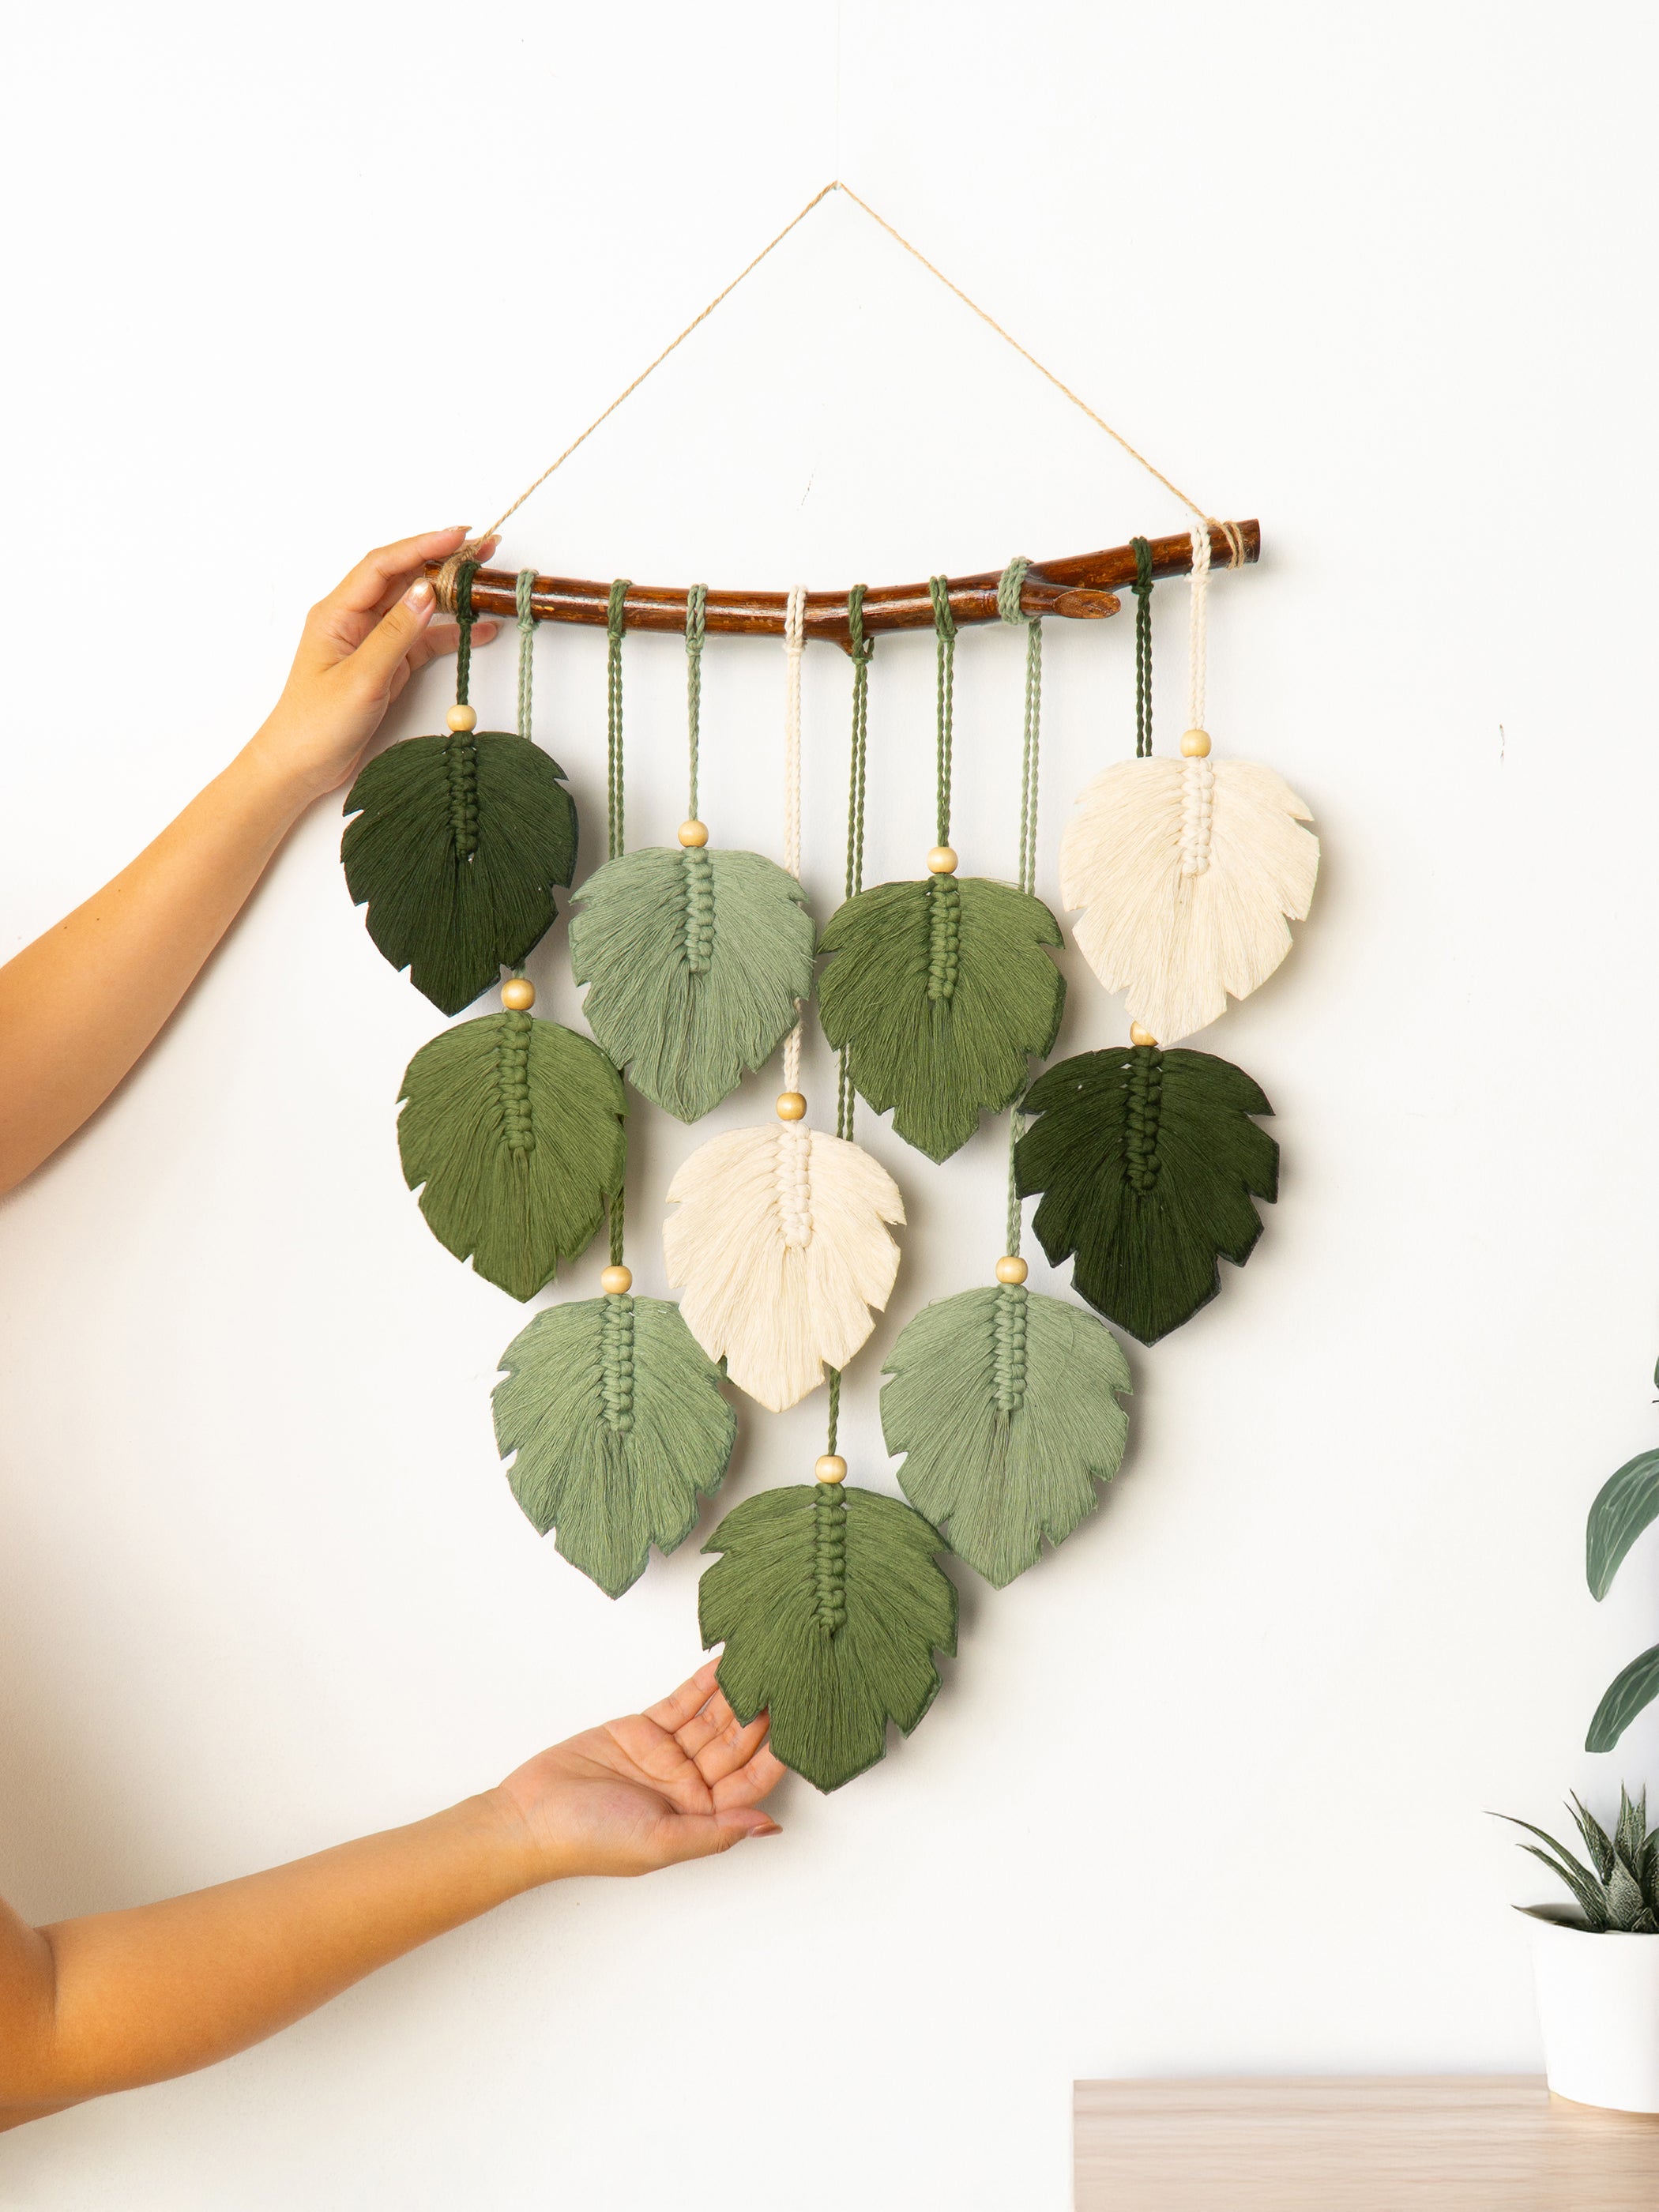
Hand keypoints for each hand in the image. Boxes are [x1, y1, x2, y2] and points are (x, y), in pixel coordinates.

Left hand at [244, 527, 500, 808]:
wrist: (299, 766)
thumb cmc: (315, 724)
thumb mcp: (361, 678)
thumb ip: (396, 633)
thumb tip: (427, 592)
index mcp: (337, 613)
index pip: (383, 565)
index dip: (422, 545)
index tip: (459, 536)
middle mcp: (354, 620)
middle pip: (403, 578)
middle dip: (443, 561)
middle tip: (484, 550)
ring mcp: (372, 642)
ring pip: (416, 607)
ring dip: (451, 595)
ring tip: (487, 582)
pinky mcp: (386, 665)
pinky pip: (423, 639)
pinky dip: (451, 633)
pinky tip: (479, 630)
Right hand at [493, 1661, 785, 1880]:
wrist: (530, 1817)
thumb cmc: (591, 1841)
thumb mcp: (660, 1843)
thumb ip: (715, 1832)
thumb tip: (767, 1826)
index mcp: (700, 1816)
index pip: (751, 1781)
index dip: (777, 1753)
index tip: (804, 1724)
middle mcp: (689, 1786)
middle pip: (737, 1744)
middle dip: (763, 1714)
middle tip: (791, 1679)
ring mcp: (668, 1755)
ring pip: (714, 1719)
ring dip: (739, 1693)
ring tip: (767, 1662)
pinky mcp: (644, 1730)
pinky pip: (683, 1703)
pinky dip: (704, 1684)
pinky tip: (726, 1664)